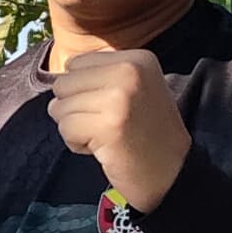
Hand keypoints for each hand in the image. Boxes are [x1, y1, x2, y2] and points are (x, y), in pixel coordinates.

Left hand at [42, 46, 188, 211]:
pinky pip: (65, 129)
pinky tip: (103, 149)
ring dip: (75, 128)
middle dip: (75, 109)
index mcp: (136, 59)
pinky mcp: (108, 125)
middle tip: (106, 125)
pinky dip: (77, 144)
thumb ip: (100, 76)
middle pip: (63, 83)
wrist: (172, 173)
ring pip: (59, 107)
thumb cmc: (144, 134)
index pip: (75, 63)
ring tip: (105, 136)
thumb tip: (58, 76)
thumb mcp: (134, 89)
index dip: (84, 90)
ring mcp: (119, 97)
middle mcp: (129, 71)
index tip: (112, 108)